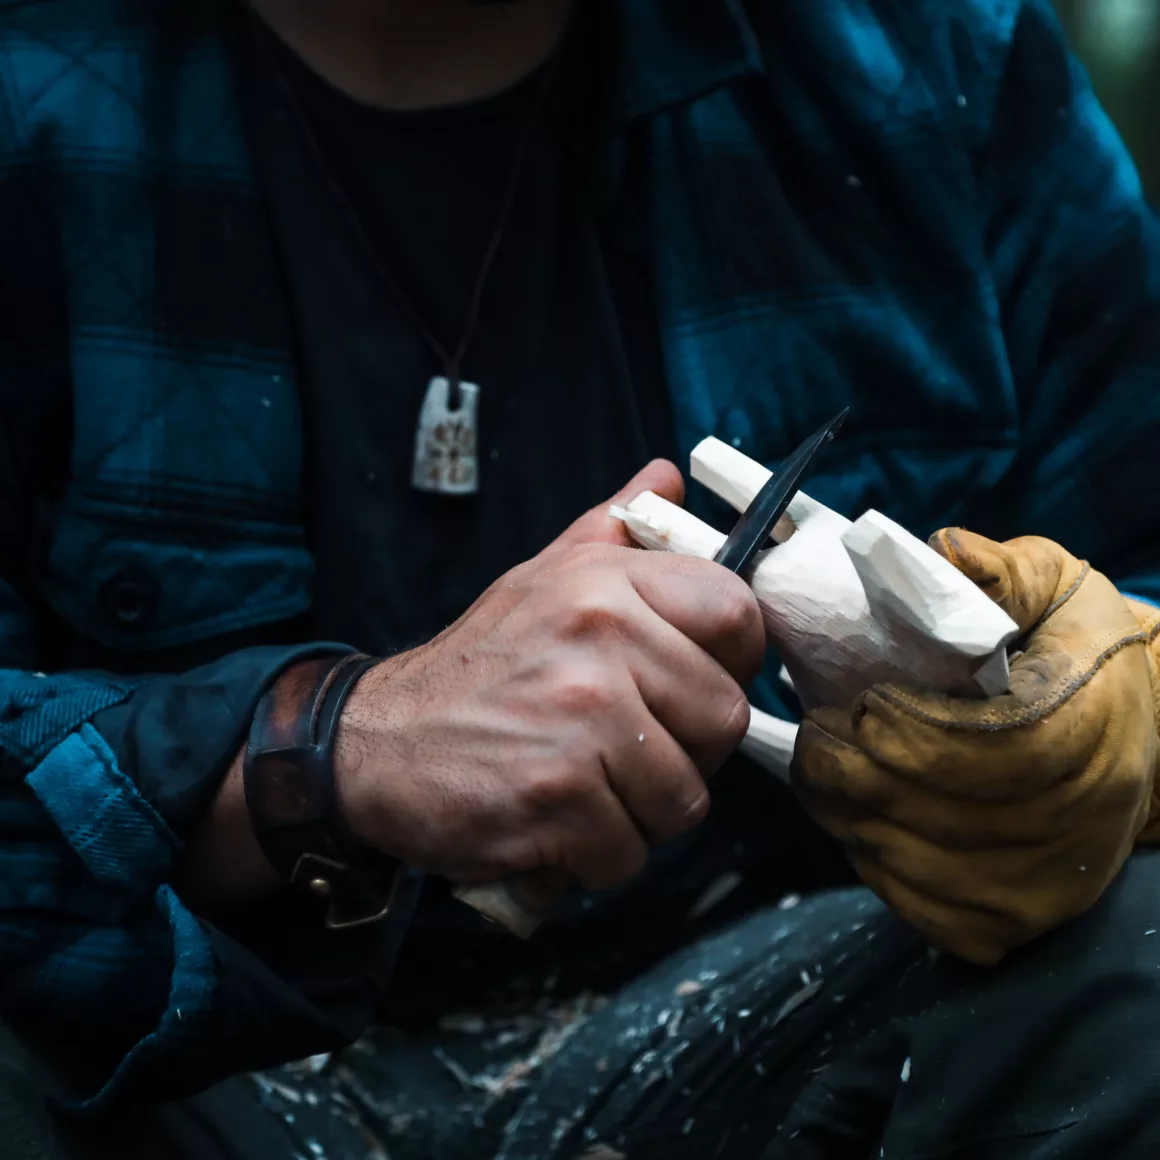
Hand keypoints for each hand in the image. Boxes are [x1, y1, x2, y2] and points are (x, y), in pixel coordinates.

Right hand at [334, 461, 765, 891]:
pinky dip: (596, 855)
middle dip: (686, 753)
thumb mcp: (536, 580)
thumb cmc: (473, 668)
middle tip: (627, 752)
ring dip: (640, 813)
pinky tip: (555, 824)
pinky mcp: (559, 797)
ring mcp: (582, 721)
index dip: (732, 663)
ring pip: (685, 798)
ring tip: (586, 788)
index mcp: (605, 583)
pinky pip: (630, 851)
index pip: (738, 615)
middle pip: (724, 720)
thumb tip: (667, 478)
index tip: (694, 686)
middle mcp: (600, 641)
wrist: (374, 743)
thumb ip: (608, 530)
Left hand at [792, 529, 1159, 965]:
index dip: (899, 727)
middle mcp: (1073, 823)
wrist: (1140, 736)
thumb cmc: (1080, 651)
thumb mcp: (1056, 588)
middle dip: (848, 766)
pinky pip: (911, 904)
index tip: (861, 699)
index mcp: (1085, 731)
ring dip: (845, 812)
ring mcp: (1041, 889)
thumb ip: (997, 572)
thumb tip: (940, 552)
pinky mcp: (1008, 925)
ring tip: (827, 766)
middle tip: (817, 731)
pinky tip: (862, 817)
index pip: (975, 749)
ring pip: (905, 862)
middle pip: (924, 809)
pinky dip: (868, 859)